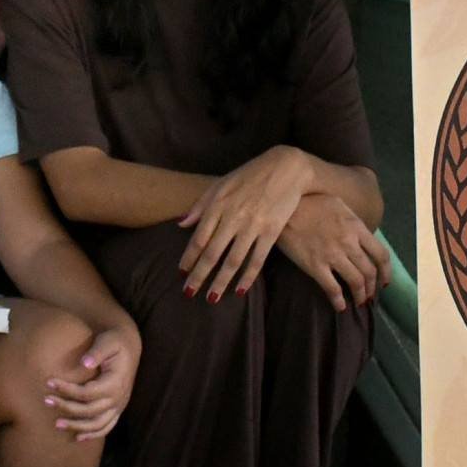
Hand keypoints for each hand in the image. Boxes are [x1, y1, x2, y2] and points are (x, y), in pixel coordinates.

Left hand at [44, 323, 137, 440]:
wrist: (130, 347)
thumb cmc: (115, 342)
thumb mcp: (107, 342)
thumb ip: (97, 352)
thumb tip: (85, 363)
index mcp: (114, 383)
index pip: (87, 392)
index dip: (67, 390)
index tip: (49, 382)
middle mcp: (118, 399)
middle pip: (88, 410)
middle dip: (66, 407)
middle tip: (46, 400)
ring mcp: (119, 406)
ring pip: (97, 424)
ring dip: (76, 426)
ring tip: (57, 424)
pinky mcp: (118, 409)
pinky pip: (106, 427)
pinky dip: (93, 434)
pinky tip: (78, 437)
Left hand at [179, 146, 316, 299]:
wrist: (285, 167)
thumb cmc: (249, 175)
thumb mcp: (221, 184)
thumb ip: (200, 205)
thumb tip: (181, 223)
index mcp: (218, 205)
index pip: (199, 238)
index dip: (189, 257)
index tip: (181, 273)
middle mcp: (233, 217)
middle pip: (212, 253)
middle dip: (199, 275)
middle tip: (188, 293)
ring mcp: (253, 225)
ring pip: (233, 260)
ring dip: (220, 282)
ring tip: (211, 298)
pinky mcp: (271, 231)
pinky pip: (257, 259)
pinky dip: (248, 277)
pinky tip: (239, 291)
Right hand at [272, 194, 390, 312]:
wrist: (284, 208)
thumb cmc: (309, 202)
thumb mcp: (338, 205)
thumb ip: (353, 222)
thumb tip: (362, 236)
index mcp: (356, 227)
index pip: (381, 254)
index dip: (386, 272)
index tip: (384, 281)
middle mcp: (349, 243)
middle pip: (369, 272)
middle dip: (371, 287)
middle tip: (369, 294)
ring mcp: (332, 255)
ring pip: (355, 282)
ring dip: (360, 295)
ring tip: (358, 302)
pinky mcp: (315, 266)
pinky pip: (332, 289)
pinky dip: (339, 301)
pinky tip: (340, 306)